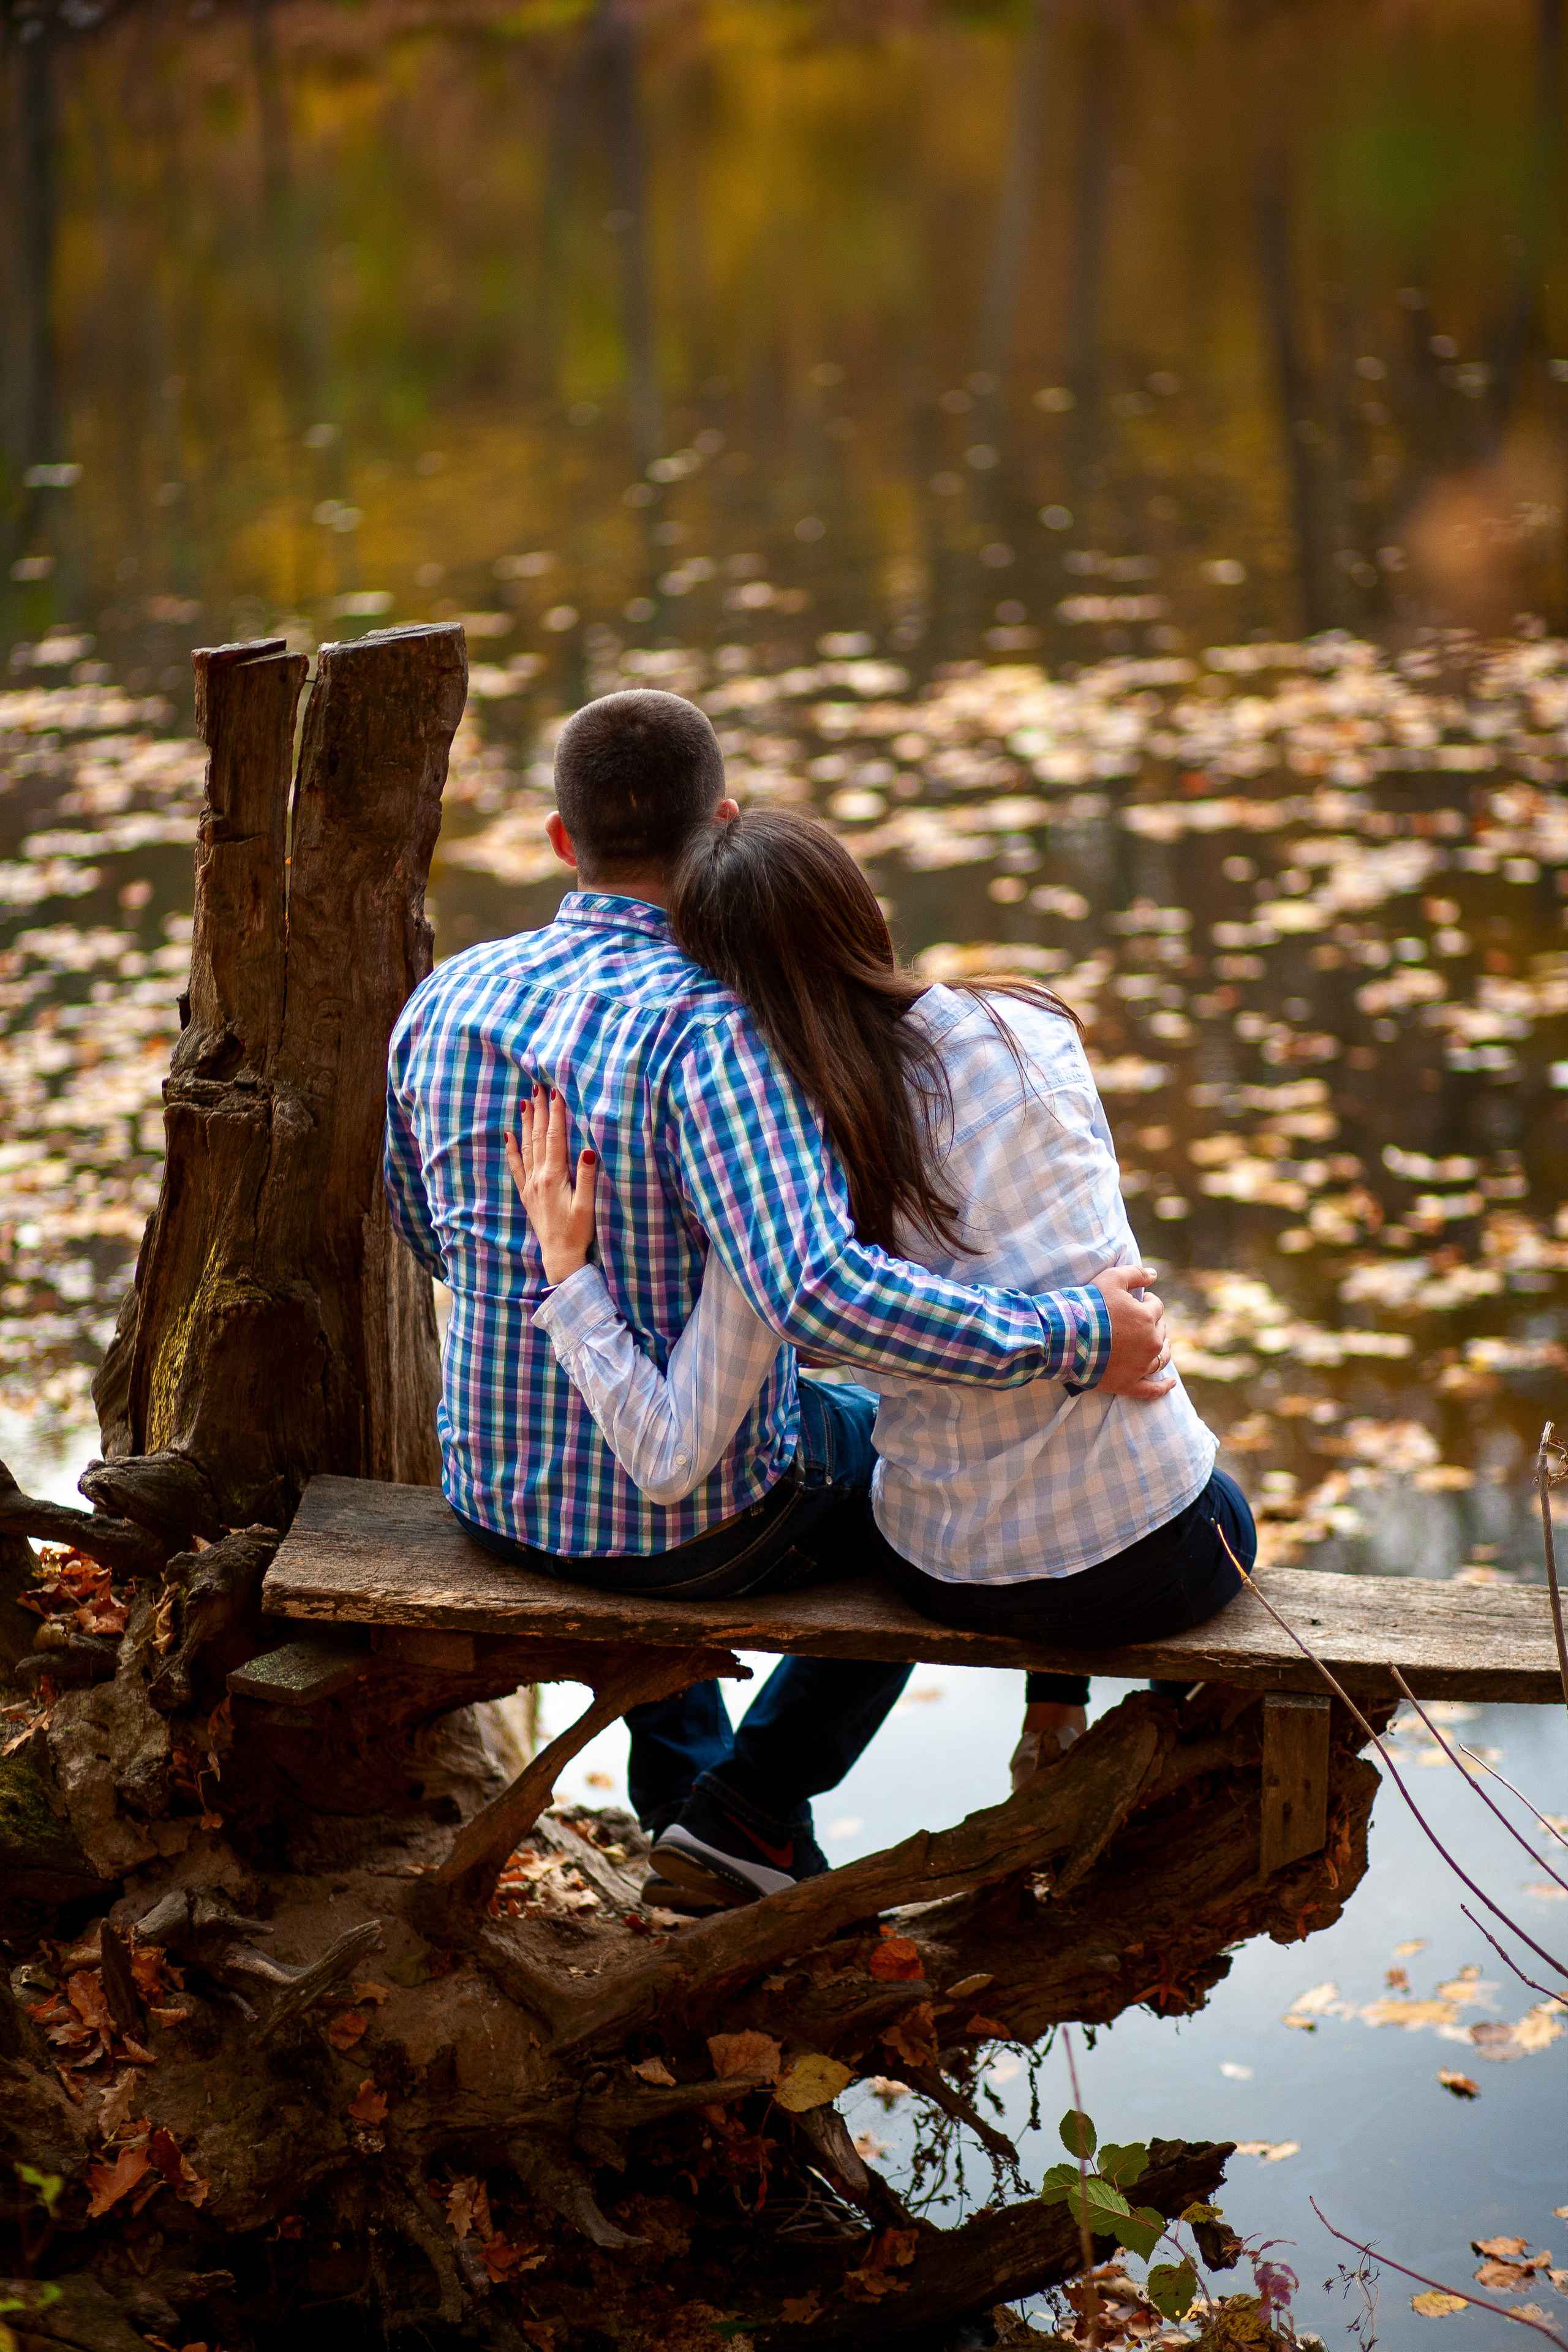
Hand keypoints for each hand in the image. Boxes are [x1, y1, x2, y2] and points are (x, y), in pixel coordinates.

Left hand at [504, 1084, 597, 1284]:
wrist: (559, 1257)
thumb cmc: (578, 1233)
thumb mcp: (587, 1206)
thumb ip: (587, 1178)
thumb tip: (589, 1150)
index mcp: (554, 1177)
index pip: (555, 1137)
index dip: (556, 1114)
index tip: (555, 1092)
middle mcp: (538, 1178)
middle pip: (538, 1137)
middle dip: (539, 1111)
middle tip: (537, 1086)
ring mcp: (530, 1185)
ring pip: (526, 1147)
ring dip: (526, 1123)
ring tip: (525, 1102)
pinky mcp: (527, 1194)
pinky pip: (517, 1167)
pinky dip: (512, 1149)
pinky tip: (509, 1135)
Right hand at [1095, 1263, 1176, 1398]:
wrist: (1066, 1337)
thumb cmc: (1088, 1306)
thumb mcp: (1111, 1279)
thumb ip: (1135, 1273)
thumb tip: (1154, 1274)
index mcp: (1148, 1318)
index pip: (1156, 1307)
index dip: (1147, 1302)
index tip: (1138, 1301)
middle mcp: (1150, 1343)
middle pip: (1160, 1331)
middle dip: (1153, 1324)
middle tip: (1138, 1321)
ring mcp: (1140, 1366)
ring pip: (1161, 1358)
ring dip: (1163, 1350)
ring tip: (1162, 1345)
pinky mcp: (1128, 1384)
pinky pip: (1152, 1390)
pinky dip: (1163, 1387)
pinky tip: (1171, 1384)